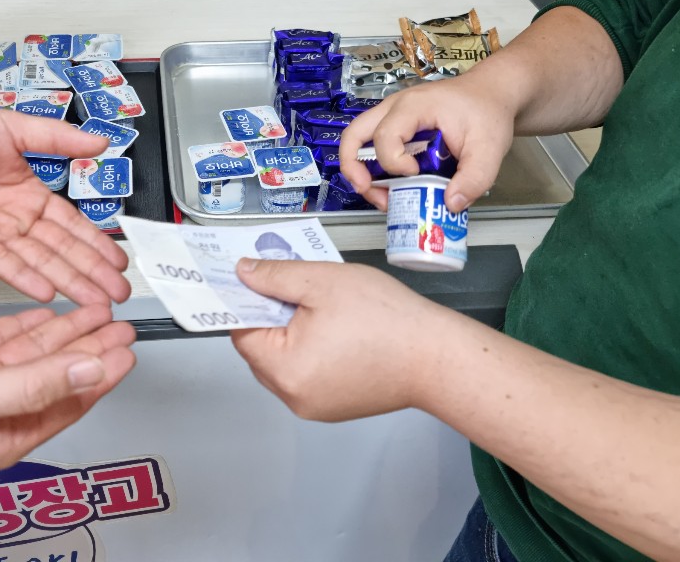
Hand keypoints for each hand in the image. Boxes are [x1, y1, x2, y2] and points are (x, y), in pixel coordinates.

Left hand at [0, 104, 129, 304]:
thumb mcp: (13, 127)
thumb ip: (58, 138)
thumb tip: (100, 139)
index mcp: (27, 192)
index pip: (70, 224)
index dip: (96, 244)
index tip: (119, 261)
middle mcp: (13, 218)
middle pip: (61, 250)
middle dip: (92, 272)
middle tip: (119, 292)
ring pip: (38, 262)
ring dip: (68, 282)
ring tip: (95, 301)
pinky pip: (1, 265)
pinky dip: (25, 279)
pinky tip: (49, 292)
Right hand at [0, 304, 136, 477]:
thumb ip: (36, 382)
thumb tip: (91, 369)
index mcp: (7, 432)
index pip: (71, 399)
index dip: (102, 372)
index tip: (129, 349)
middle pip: (58, 371)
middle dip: (91, 345)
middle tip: (120, 320)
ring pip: (32, 352)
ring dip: (64, 329)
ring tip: (93, 308)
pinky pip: (0, 341)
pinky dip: (23, 324)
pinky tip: (43, 312)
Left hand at [229, 259, 441, 421]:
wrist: (437, 357)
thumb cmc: (386, 319)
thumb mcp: (322, 281)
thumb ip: (275, 276)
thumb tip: (242, 273)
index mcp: (284, 370)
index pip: (242, 332)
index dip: (248, 301)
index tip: (258, 279)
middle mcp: (294, 397)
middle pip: (261, 349)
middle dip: (272, 316)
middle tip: (298, 289)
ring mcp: (315, 406)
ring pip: (284, 362)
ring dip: (293, 333)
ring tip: (323, 308)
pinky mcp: (335, 406)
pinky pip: (308, 374)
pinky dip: (313, 351)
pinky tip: (338, 330)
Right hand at [338, 73, 517, 212]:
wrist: (490, 92)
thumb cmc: (486, 110)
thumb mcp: (489, 147)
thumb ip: (475, 177)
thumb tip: (450, 204)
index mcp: (414, 107)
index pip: (386, 136)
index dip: (393, 163)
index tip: (414, 175)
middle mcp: (394, 108)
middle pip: (353, 134)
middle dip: (354, 168)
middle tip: (367, 191)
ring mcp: (392, 116)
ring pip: (357, 141)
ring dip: (362, 172)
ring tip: (380, 196)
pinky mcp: (396, 127)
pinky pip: (373, 147)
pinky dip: (375, 169)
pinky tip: (392, 187)